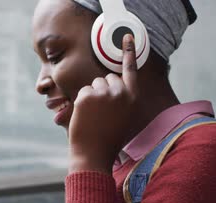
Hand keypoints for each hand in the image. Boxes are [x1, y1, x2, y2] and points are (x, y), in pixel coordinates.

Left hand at [68, 34, 138, 173]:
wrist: (94, 153)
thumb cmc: (109, 138)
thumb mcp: (125, 117)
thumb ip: (122, 99)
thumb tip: (111, 84)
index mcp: (133, 98)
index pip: (130, 70)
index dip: (128, 52)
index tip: (126, 36)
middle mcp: (121, 92)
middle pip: (108, 78)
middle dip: (103, 90)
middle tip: (102, 112)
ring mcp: (104, 93)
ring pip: (94, 84)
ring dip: (92, 96)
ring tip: (95, 116)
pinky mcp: (87, 95)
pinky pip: (83, 91)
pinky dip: (82, 102)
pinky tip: (86, 116)